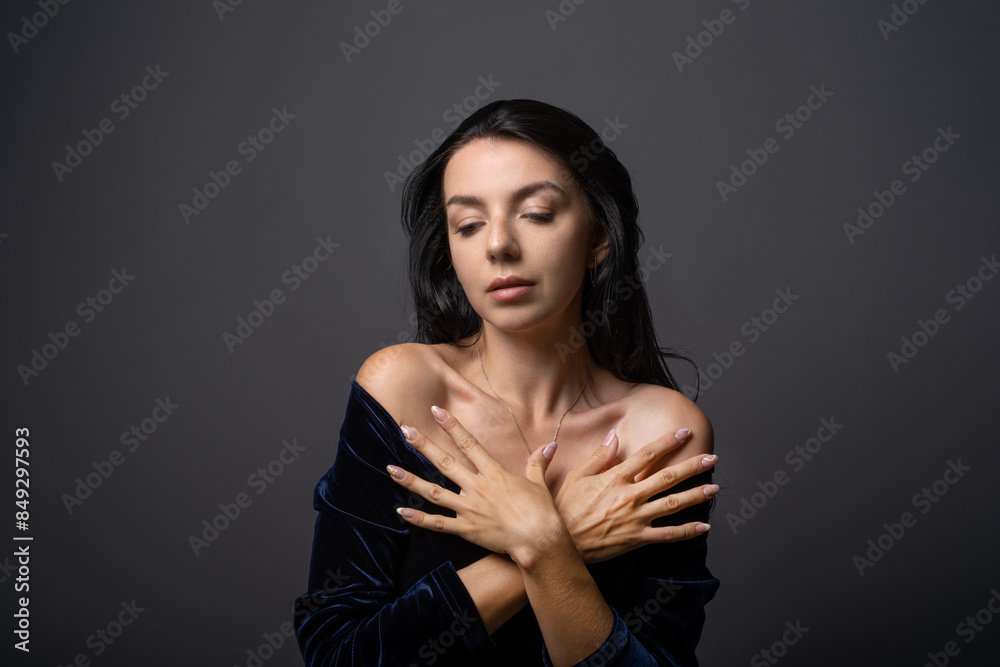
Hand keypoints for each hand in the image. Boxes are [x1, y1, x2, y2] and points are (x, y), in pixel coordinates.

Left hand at [388, 405, 570, 566]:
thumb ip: (538, 462)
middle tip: (404, 430)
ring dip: (411, 481)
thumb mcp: (539, 483)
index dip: (451, 426)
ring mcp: (469, 509)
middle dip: (423, 445)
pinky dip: (419, 519)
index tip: (436, 411)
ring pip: (434, 492)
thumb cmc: (541, 511)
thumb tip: (551, 444)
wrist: (540, 540)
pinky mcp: (466, 530)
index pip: (468, 443)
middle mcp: (477, 487)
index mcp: (494, 473)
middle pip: (445, 462)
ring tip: (391, 470)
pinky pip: (438, 524)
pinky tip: (402, 512)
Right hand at [552, 428, 717, 563]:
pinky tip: (704, 526)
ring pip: (672, 504)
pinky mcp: (636, 538)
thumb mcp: (576, 477)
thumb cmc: (564, 509)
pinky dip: (687, 531)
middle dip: (692, 466)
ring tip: (714, 488)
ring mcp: (635, 518)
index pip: (647, 455)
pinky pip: (667, 535)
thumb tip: (614, 435)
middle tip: (712, 458)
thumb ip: (598, 456)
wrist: (560, 544)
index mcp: (615, 478)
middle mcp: (629, 496)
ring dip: (696, 495)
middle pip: (667, 477)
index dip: (667, 442)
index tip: (684, 433)